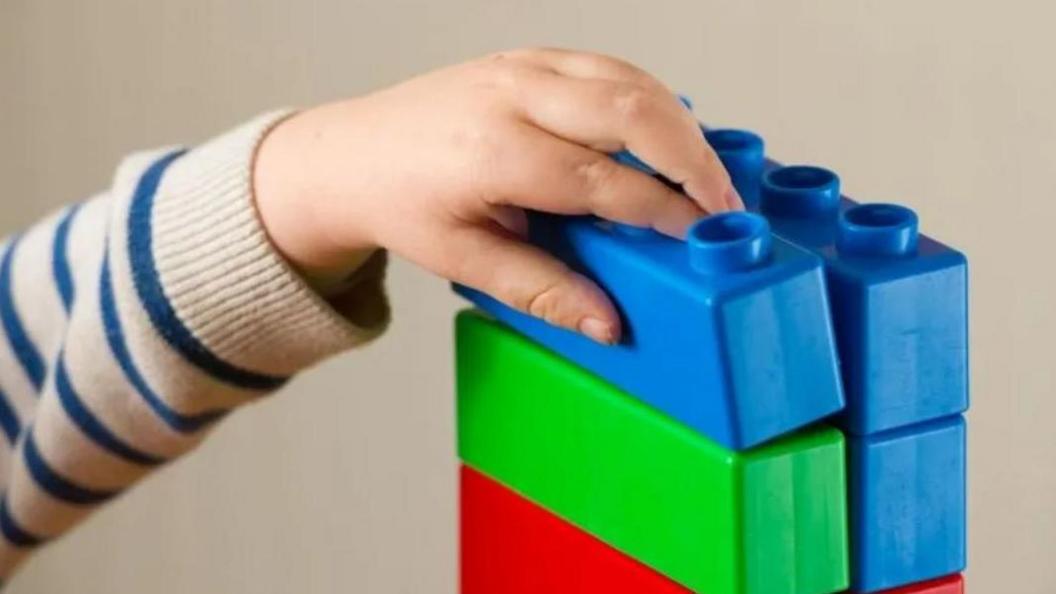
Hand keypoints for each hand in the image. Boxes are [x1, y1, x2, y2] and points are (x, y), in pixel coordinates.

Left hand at [253, 48, 740, 343]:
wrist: (352, 154)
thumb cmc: (402, 204)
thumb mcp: (465, 261)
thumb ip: (543, 291)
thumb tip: (608, 322)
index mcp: (494, 152)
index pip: (604, 180)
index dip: (663, 211)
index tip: (701, 238)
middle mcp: (512, 95)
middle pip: (632, 112)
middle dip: (693, 159)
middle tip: (726, 205)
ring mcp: (522, 65)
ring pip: (629, 80)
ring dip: (680, 125)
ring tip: (708, 176)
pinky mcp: (530, 57)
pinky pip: (609, 67)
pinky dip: (650, 99)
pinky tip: (668, 136)